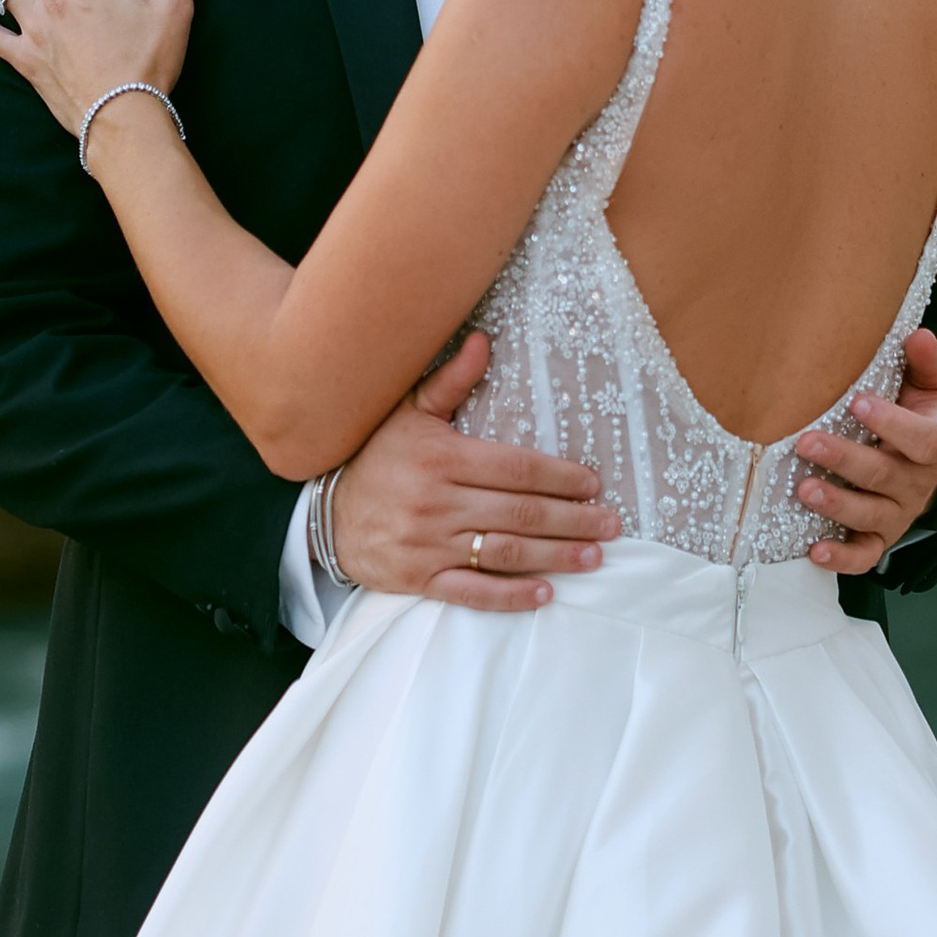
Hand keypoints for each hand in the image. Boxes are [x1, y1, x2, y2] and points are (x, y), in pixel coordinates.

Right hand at [327, 332, 619, 612]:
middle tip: (611, 524)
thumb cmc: (377, 459)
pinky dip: (511, 596)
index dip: (558, 476)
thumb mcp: (407, 413)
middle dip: (572, 519)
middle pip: (519, 512)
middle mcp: (437, 503)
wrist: (325, 516)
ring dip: (555, 556)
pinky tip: (546, 594)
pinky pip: (473, 592)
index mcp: (441, 458)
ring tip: (594, 557)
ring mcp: (429, 545)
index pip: (514, 468)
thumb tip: (483, 339)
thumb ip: (450, 381)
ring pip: (505, 552)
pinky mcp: (421, 580)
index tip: (593, 483)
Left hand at [793, 327, 936, 576]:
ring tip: (804, 489)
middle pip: (886, 476)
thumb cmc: (921, 410)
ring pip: (872, 516)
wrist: (928, 454)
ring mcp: (899, 513)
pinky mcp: (880, 537)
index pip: (921, 439)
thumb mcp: (934, 383)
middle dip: (846, 460)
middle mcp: (919, 483)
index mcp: (935, 442)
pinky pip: (866, 556)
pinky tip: (814, 551)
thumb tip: (918, 335)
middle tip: (808, 441)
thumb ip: (928, 360)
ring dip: (838, 506)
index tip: (858, 402)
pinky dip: (842, 558)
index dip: (891, 423)